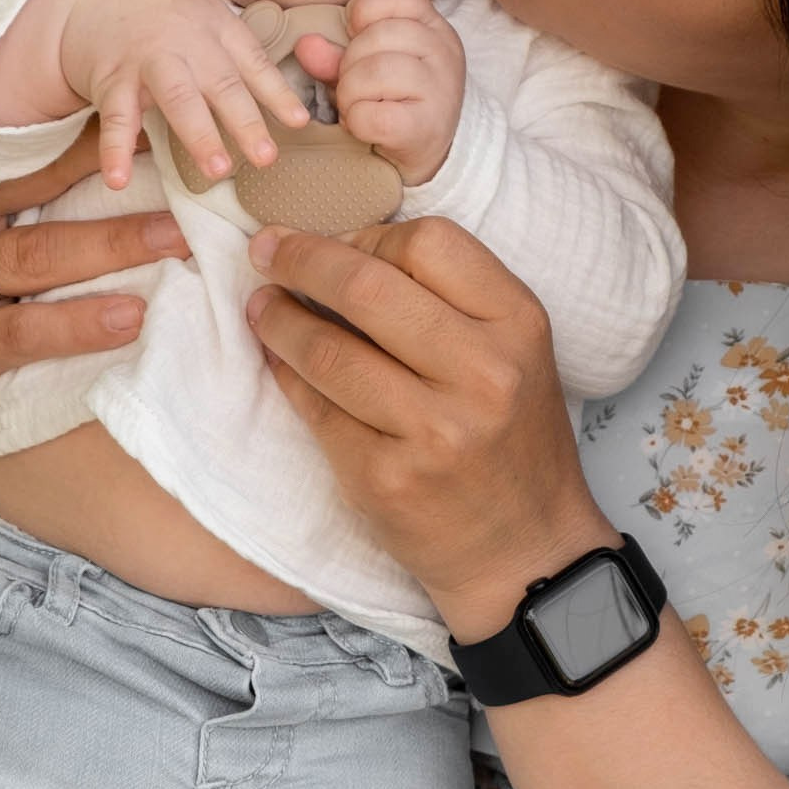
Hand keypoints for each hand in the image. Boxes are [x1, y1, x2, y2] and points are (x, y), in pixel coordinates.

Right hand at [0, 135, 190, 425]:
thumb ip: (19, 181)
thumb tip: (123, 132)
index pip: (19, 144)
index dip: (86, 129)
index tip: (150, 113)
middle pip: (32, 190)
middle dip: (115, 180)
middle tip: (186, 172)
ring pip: (36, 256)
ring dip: (113, 246)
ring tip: (175, 239)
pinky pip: (25, 330)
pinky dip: (82, 323)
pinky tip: (131, 317)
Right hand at [55, 0, 309, 191]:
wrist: (91, 1)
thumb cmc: (163, 18)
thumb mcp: (207, 21)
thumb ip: (242, 58)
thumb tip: (291, 108)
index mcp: (216, 28)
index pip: (252, 63)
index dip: (277, 93)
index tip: (300, 122)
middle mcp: (186, 42)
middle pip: (221, 83)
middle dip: (244, 120)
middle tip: (265, 157)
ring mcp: (148, 61)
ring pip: (177, 98)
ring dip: (198, 133)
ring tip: (216, 169)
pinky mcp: (112, 81)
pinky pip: (115, 119)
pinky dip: (115, 149)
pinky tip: (118, 178)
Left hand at [243, 215, 613, 635]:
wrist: (527, 554)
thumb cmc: (512, 443)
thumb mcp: (513, 355)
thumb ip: (450, 301)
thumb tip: (343, 248)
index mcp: (519, 326)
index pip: (428, 243)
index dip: (367, 234)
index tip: (333, 241)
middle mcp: (482, 373)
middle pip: (367, 286)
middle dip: (300, 259)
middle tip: (265, 250)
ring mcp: (433, 430)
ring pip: (328, 349)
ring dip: (277, 319)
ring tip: (260, 306)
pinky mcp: (385, 478)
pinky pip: (315, 409)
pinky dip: (286, 375)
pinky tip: (278, 361)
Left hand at [314, 0, 465, 185]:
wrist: (432, 153)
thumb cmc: (398, 100)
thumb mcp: (369, 67)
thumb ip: (337, 53)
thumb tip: (305, 44)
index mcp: (433, 27)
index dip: (364, 12)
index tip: (355, 38)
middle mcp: (443, 52)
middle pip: (377, 36)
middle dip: (349, 63)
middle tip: (353, 85)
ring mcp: (440, 89)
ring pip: (373, 72)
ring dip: (349, 94)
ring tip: (355, 106)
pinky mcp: (425, 127)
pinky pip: (371, 114)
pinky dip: (356, 121)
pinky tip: (363, 126)